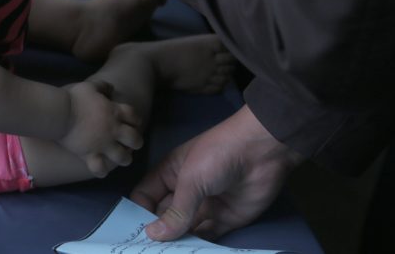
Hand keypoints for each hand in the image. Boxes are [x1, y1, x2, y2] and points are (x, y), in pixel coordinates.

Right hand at [61, 80, 142, 176]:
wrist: (60, 113)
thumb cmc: (74, 98)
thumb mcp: (90, 86)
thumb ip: (103, 86)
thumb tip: (111, 88)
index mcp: (114, 112)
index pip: (134, 117)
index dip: (136, 120)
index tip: (133, 122)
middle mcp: (113, 130)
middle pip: (135, 139)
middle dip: (136, 142)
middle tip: (131, 143)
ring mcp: (103, 145)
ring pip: (123, 157)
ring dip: (125, 158)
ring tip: (122, 157)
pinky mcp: (90, 155)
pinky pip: (100, 168)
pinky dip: (102, 170)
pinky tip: (101, 169)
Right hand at [130, 105, 303, 240]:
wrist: (263, 151)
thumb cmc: (218, 155)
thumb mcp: (191, 180)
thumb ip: (175, 211)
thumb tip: (152, 235)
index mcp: (170, 174)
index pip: (146, 197)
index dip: (138, 214)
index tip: (132, 235)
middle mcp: (184, 192)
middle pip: (164, 217)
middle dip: (157, 233)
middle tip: (148, 252)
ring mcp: (205, 206)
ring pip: (184, 229)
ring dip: (176, 242)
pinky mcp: (226, 220)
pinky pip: (207, 236)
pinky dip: (198, 246)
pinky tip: (188, 253)